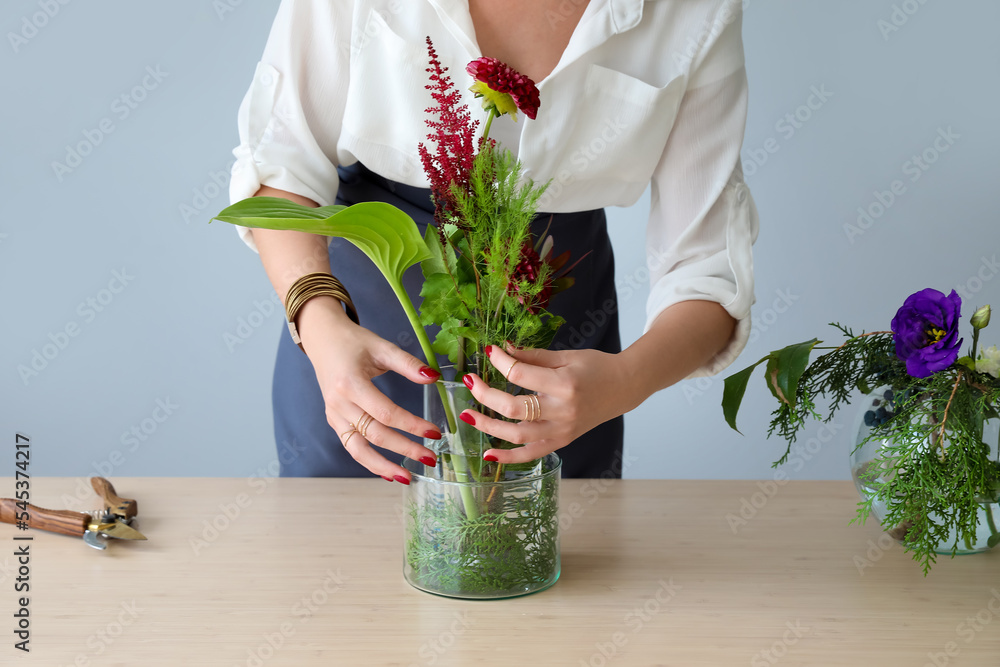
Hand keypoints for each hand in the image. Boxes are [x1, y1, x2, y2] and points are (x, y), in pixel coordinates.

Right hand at [297, 296, 442, 481]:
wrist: (322, 340)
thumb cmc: (353, 342)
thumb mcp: (381, 347)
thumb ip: (408, 363)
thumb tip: (434, 378)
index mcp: (350, 383)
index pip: (386, 412)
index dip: (412, 425)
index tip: (434, 432)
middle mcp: (339, 404)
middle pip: (375, 434)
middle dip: (404, 449)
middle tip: (430, 458)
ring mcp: (334, 415)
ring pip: (358, 449)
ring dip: (383, 466)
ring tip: (407, 477)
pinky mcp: (334, 421)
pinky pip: (351, 446)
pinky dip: (369, 461)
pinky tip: (387, 471)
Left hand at [457, 343, 635, 463]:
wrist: (623, 387)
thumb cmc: (596, 368)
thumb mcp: (565, 355)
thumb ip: (532, 356)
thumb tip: (502, 350)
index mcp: (564, 384)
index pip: (521, 374)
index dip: (500, 362)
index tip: (489, 351)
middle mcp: (562, 411)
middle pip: (514, 408)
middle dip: (486, 395)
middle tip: (470, 381)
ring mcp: (562, 430)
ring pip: (517, 435)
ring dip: (488, 427)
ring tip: (468, 415)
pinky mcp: (562, 441)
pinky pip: (531, 454)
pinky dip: (508, 458)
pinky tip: (488, 455)